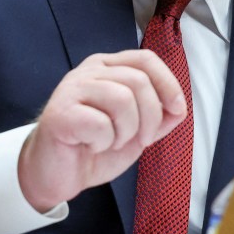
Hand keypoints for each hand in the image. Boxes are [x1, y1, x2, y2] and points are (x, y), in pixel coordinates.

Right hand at [18, 50, 186, 211]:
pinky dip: (104, 142)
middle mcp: (89, 72)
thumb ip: (158, 117)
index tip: (177, 110)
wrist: (55, 174)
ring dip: (127, 131)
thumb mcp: (135, 131)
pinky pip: (100, 123)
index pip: (146, 59)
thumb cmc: (93, 147)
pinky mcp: (60, 113)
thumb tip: (179, 108)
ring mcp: (72, 89)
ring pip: (122, 99)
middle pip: (138, 81)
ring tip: (112, 142)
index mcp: (108, 68)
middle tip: (140, 140)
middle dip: (150, 118)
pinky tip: (92, 146)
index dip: (168, 83)